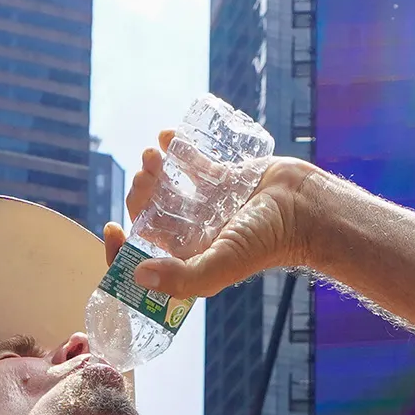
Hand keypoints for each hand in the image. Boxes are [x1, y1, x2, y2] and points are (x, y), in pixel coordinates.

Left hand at [101, 129, 324, 302]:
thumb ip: (182, 278)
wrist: (303, 207)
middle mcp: (195, 235)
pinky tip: (166, 136)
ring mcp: (208, 205)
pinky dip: (174, 148)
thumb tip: (138, 275)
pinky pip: (191, 163)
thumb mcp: (221, 266)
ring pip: (167, 188)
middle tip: (143, 176)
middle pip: (151, 216)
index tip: (111, 227)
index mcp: (189, 259)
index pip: (144, 257)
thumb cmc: (265, 241)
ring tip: (152, 154)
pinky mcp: (222, 179)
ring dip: (153, 169)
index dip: (121, 248)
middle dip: (139, 195)